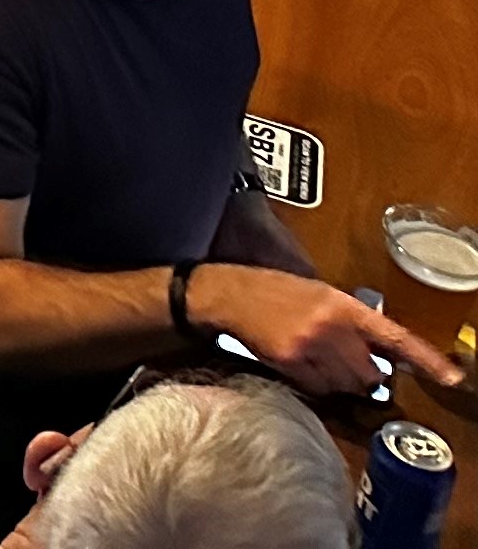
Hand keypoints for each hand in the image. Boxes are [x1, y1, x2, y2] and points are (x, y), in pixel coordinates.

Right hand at [198, 265, 460, 395]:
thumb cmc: (272, 290)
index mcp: (342, 304)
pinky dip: (316, 383)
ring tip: (316, 358)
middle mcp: (331, 327)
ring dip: (338, 379)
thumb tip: (381, 350)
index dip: (426, 359)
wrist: (227, 293)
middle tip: (342, 359)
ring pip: (346, 385)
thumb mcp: (319, 294)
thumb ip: (351, 320)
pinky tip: (300, 363)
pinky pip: (320, 389)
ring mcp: (311, 346)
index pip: (394, 336)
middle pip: (370, 373)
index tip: (451, 377)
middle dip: (362, 372)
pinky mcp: (292, 363)